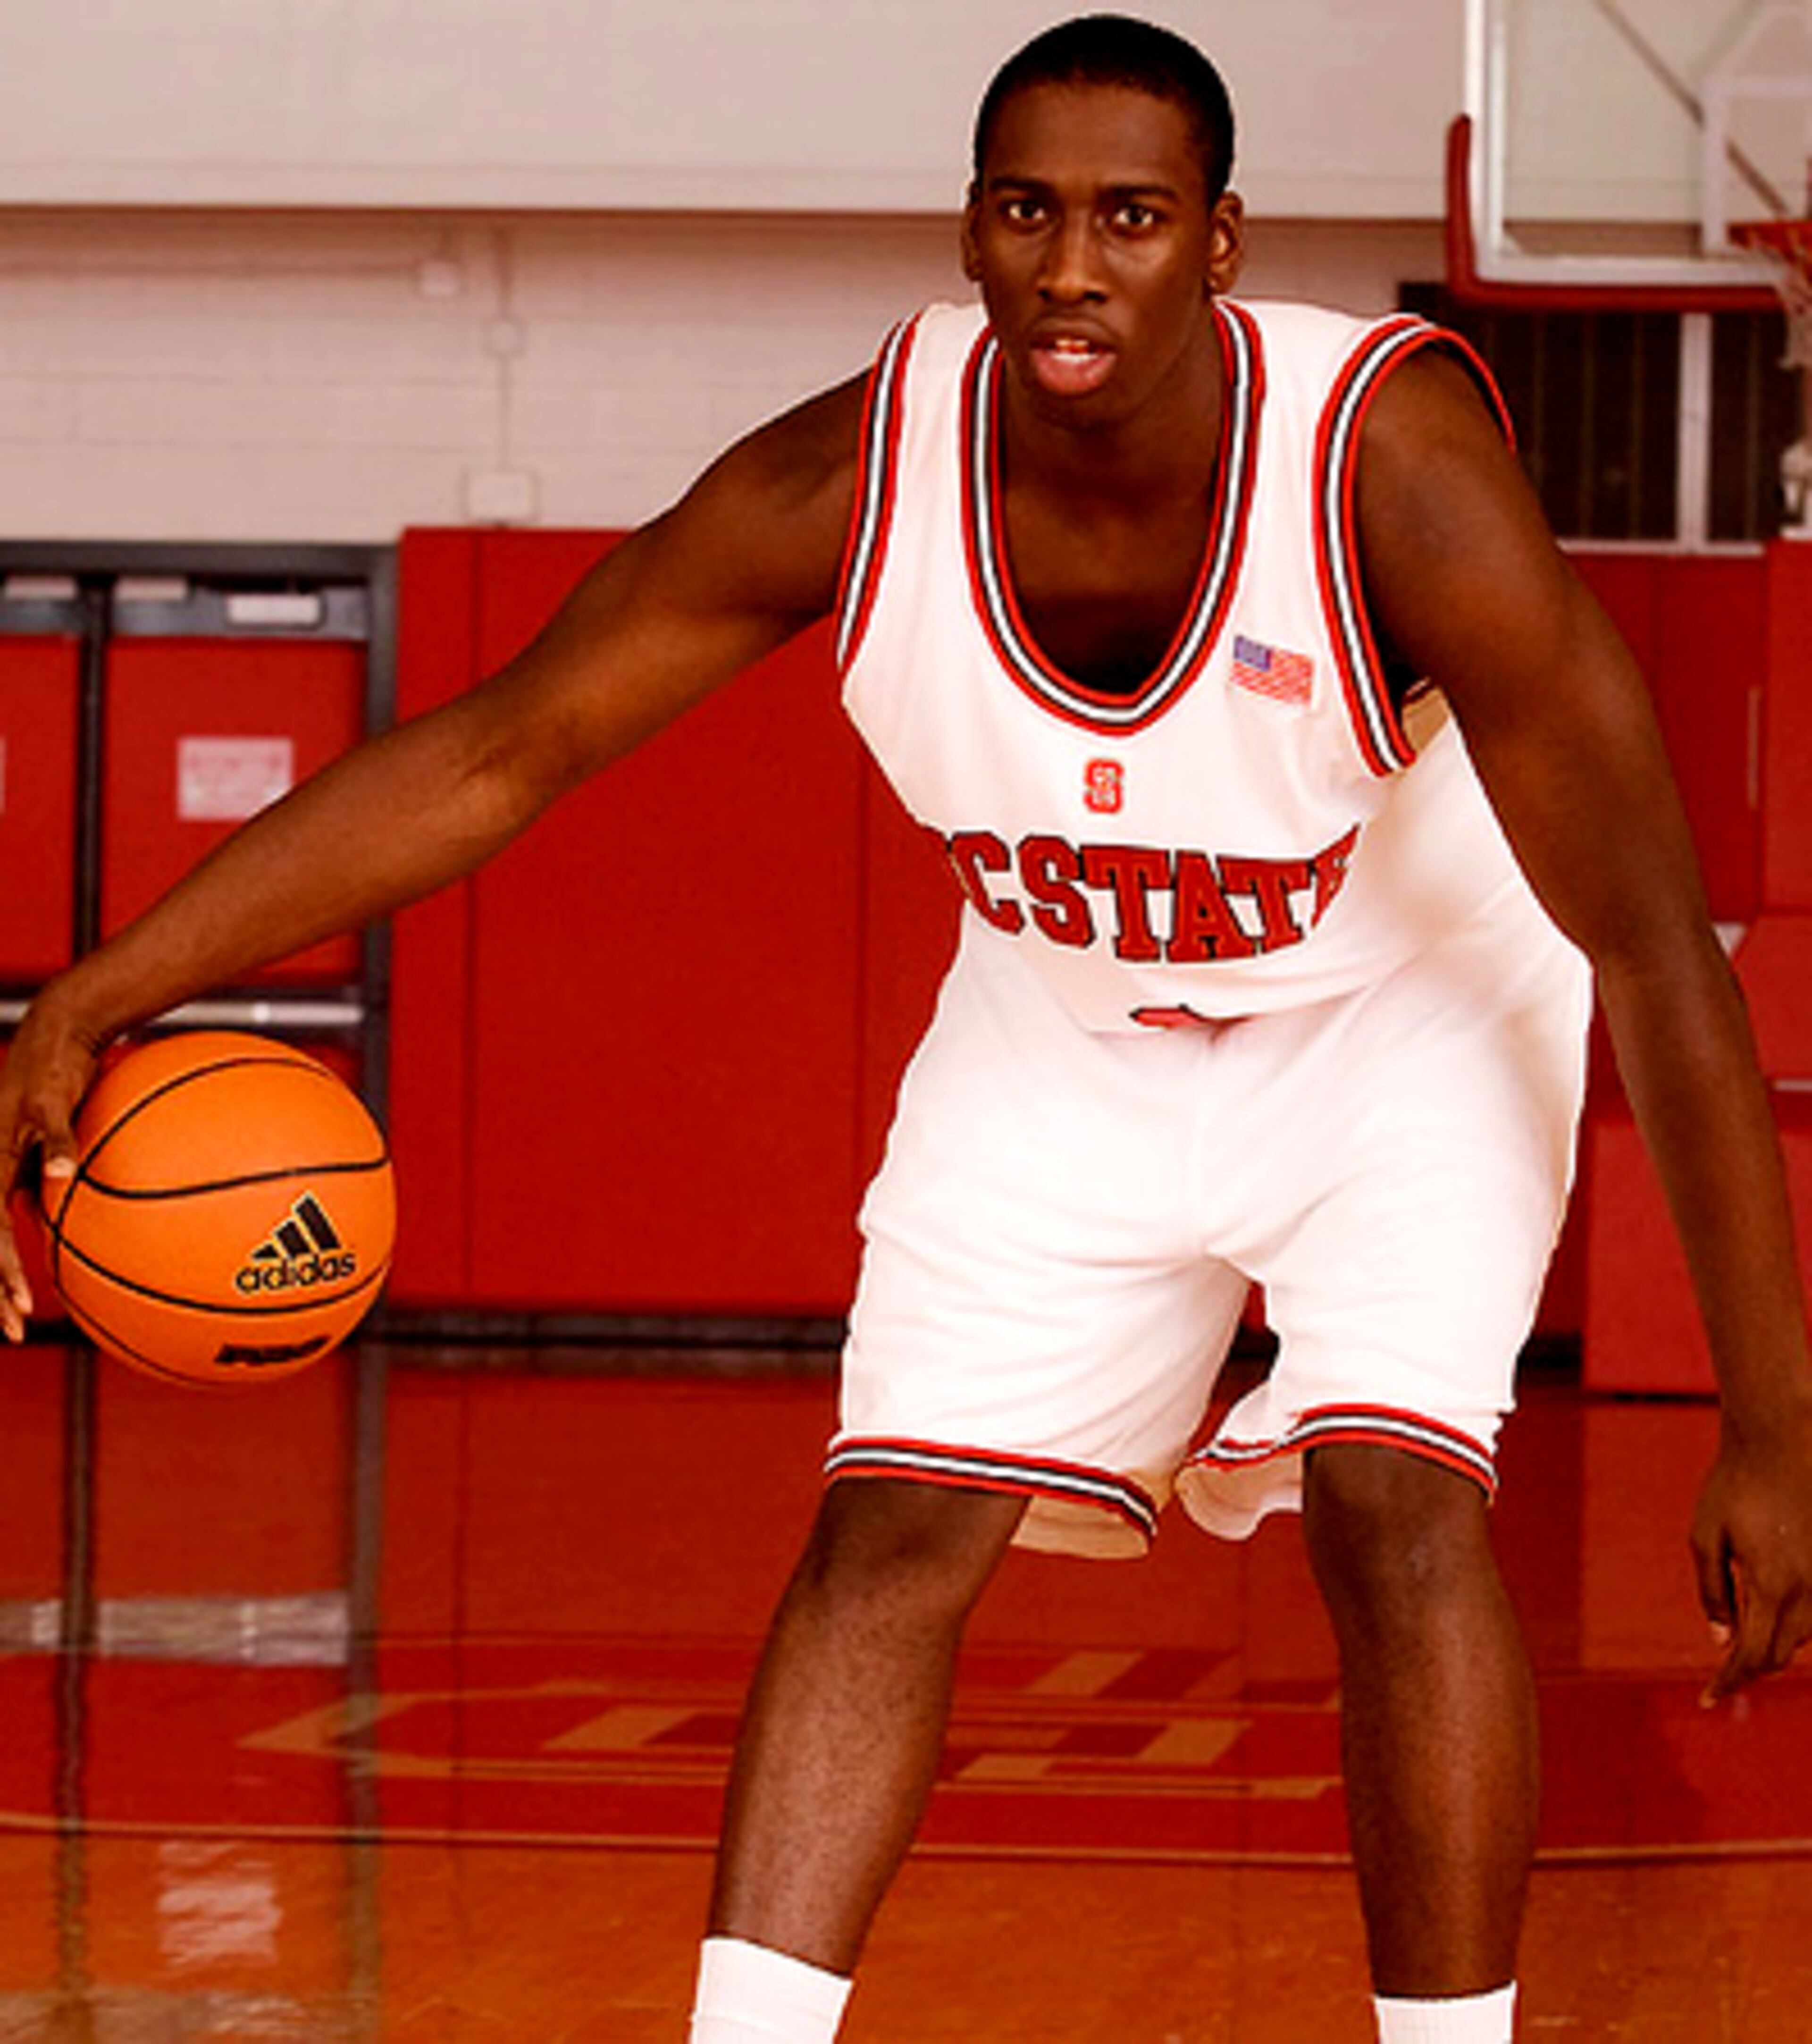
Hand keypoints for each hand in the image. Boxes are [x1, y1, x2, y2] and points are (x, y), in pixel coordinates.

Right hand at [0, 991, 102, 1342]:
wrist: (58, 1034)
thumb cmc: (56, 1067)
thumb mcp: (52, 1103)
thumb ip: (56, 1141)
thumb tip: (59, 1176)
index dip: (1, 1275)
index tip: (20, 1311)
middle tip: (14, 1331)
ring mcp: (1, 1167)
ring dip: (4, 1272)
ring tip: (21, 1311)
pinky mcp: (18, 1160)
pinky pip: (21, 1204)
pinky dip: (28, 1231)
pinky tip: (43, 1255)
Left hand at [1692, 1400, 1811, 1703]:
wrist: (1782, 1443)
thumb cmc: (1734, 1485)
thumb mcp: (1705, 1535)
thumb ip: (1712, 1592)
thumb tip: (1720, 1641)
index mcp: (1773, 1583)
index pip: (1753, 1656)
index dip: (1730, 1682)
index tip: (1707, 1698)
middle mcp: (1808, 1589)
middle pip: (1780, 1655)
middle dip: (1749, 1671)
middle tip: (1720, 1678)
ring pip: (1801, 1638)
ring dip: (1771, 1649)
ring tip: (1738, 1652)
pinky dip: (1790, 1626)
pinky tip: (1764, 1618)